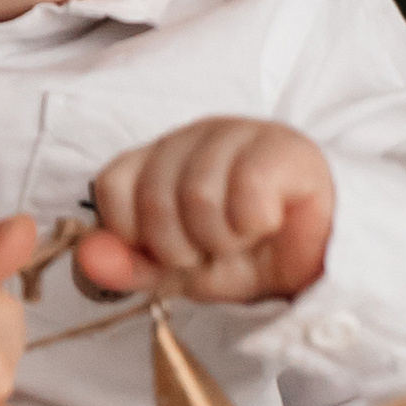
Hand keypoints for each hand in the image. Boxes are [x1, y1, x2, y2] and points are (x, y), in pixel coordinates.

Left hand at [76, 117, 333, 302]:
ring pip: (197, 195)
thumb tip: (87, 258)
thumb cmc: (244, 256)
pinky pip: (249, 189)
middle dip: (181, 248)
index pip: (111, 186)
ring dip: (221, 239)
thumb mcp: (177, 272)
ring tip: (242, 238)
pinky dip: (254, 224)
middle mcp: (191, 136)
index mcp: (156, 157)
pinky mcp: (284, 146)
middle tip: (213, 251)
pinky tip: (268, 224)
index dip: (133, 234)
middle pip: (152, 196)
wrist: (318, 261)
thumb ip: (129, 264)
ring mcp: (238, 133)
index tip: (166, 253)